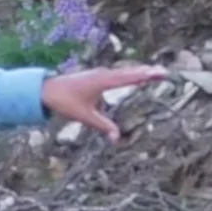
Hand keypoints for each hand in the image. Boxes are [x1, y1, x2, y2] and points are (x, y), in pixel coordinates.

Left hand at [39, 65, 168, 144]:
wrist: (47, 89)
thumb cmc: (65, 101)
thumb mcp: (84, 116)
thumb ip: (102, 126)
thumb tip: (117, 139)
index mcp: (102, 81)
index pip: (129, 78)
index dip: (145, 76)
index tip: (160, 73)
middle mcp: (103, 74)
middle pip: (130, 72)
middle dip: (147, 71)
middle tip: (165, 72)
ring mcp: (100, 74)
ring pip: (124, 71)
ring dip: (140, 72)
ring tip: (156, 72)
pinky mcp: (97, 76)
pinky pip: (118, 74)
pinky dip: (129, 74)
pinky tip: (136, 76)